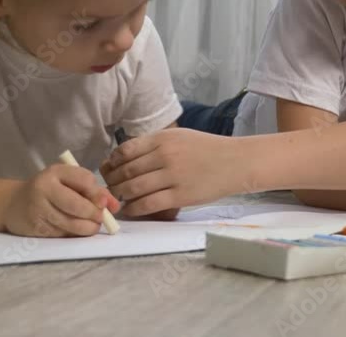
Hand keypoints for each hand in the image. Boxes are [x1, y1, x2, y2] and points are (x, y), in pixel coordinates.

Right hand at [2, 164, 119, 236]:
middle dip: (94, 214)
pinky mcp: (35, 227)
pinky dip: (73, 234)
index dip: (98, 193)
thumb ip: (92, 191)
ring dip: (87, 228)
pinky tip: (75, 230)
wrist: (13, 203)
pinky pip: (62, 234)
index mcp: (55, 172)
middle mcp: (44, 188)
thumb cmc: (50, 190)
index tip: (105, 203)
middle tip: (100, 218)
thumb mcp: (68, 182)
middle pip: (77, 205)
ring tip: (92, 227)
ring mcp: (38, 209)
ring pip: (70, 223)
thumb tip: (115, 206)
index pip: (84, 180)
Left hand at [100, 128, 243, 216]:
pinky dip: (134, 209)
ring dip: (121, 196)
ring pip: (134, 188)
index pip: (125, 151)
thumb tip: (125, 157)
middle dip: (113, 182)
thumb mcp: (179, 136)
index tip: (110, 170)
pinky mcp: (180, 195)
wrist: (235, 161)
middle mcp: (165, 155)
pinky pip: (149, 204)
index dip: (112, 163)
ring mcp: (173, 176)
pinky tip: (130, 210)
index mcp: (162, 139)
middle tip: (109, 189)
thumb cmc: (206, 149)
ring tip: (118, 200)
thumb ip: (153, 144)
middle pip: (126, 171)